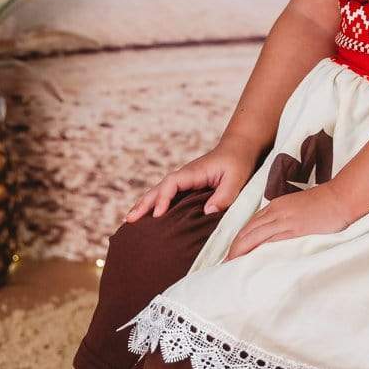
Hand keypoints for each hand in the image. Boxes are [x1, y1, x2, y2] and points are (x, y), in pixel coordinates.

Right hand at [124, 137, 258, 221]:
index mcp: (193, 172)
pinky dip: (154, 204)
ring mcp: (184, 181)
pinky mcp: (187, 187)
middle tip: (129, 220)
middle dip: (144, 203)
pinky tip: (147, 216)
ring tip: (129, 220)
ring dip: (144, 204)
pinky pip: (167, 195)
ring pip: (159, 191)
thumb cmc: (238, 162)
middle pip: (158, 188)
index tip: (158, 214)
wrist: (239, 148)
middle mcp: (184, 176)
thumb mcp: (236, 179)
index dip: (163, 198)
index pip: (172, 184)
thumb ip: (224, 195)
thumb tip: (207, 212)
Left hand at [224, 182, 357, 261]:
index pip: (250, 225)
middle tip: (224, 263)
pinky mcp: (293, 228)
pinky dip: (256, 250)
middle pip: (247, 231)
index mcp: (276, 207)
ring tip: (230, 265)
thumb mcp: (299, 210)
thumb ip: (286, 221)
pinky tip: (250, 259)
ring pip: (254, 235)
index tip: (232, 254)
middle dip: (234, 248)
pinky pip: (270, 240)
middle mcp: (276, 212)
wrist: (340, 197)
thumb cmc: (324, 205)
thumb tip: (278, 237)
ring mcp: (284, 220)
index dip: (239, 240)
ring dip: (239, 251)